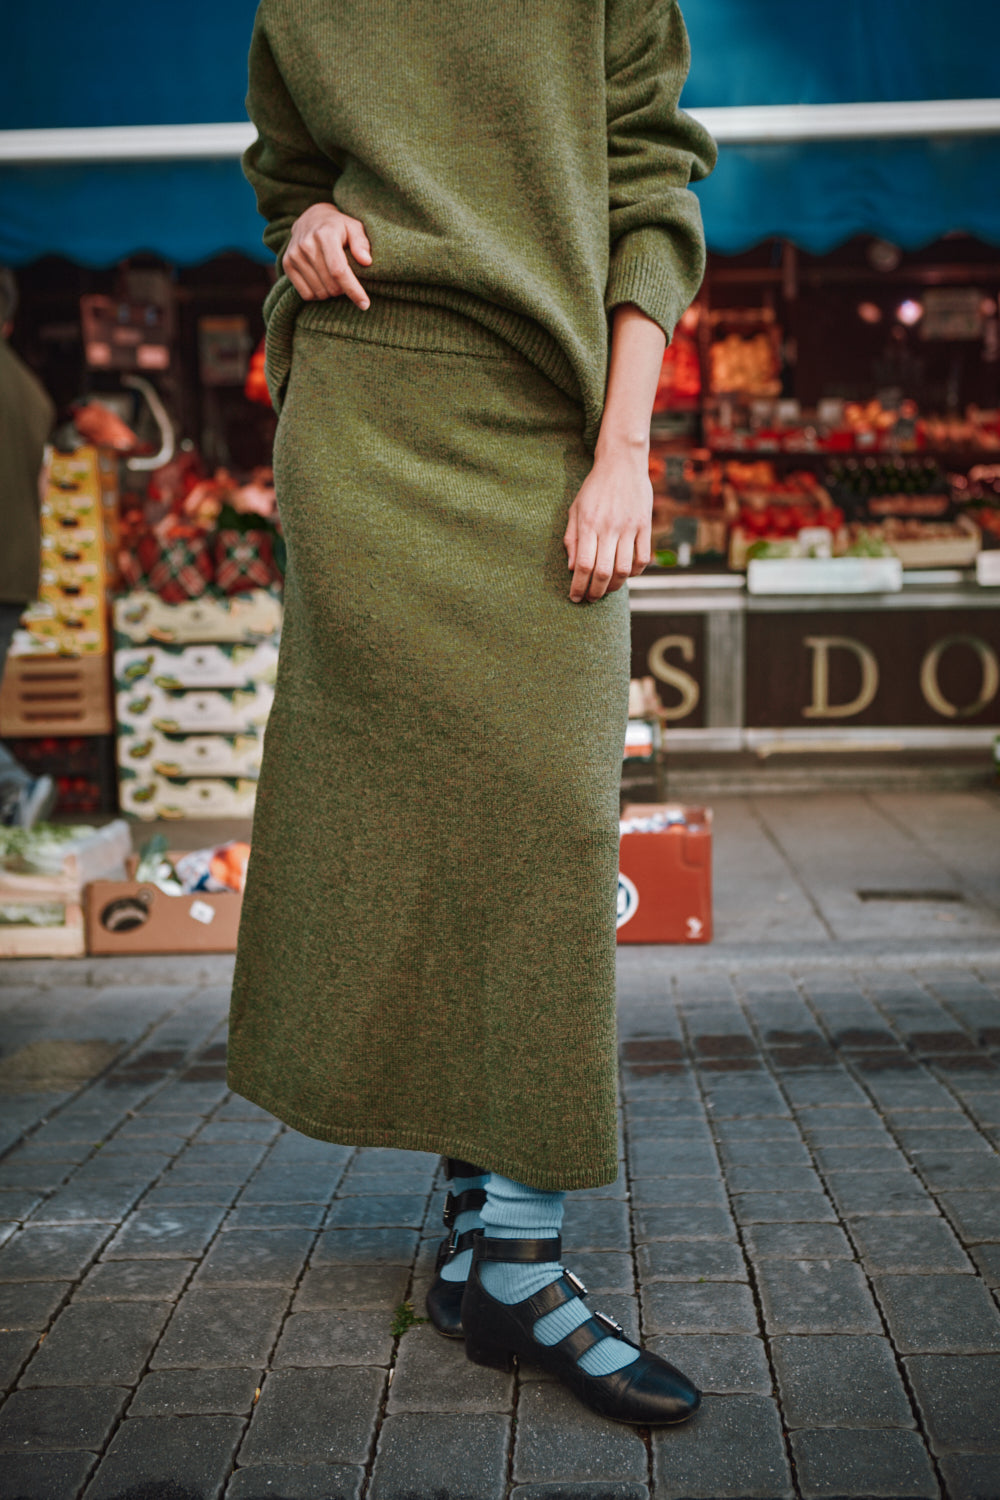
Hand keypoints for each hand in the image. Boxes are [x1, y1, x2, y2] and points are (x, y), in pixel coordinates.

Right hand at [282, 203, 371, 306]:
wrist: (311, 218)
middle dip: (344, 290)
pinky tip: (322, 281)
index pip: (339, 270)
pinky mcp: (287, 264)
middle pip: (331, 285)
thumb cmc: (339, 227)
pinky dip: (318, 294)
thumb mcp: (354, 227)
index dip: (353, 290)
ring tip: (334, 278)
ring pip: (319, 292)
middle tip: (347, 280)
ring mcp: (294, 254)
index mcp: (325, 234)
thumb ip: (362, 243)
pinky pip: (306, 294)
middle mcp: (306, 244)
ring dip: (331, 292)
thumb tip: (366, 262)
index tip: (365, 304)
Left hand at [563, 443, 652, 602]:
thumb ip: (572, 538)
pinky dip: (636, 572)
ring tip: (606, 589)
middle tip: (590, 599)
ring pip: (624, 569)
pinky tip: (626, 574)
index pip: (583, 565)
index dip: (578, 586)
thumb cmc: (594, 488)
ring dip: (614, 586)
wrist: (622, 463)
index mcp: (588, 524)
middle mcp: (609, 527)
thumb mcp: (576, 509)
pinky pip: (642, 558)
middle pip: (603, 572)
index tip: (575, 597)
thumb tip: (572, 568)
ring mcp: (629, 527)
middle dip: (595, 592)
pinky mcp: (645, 525)